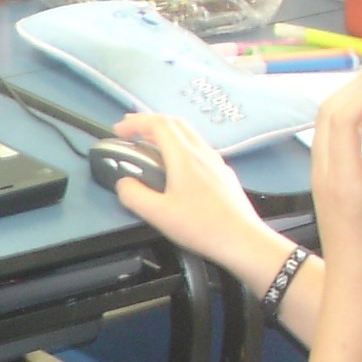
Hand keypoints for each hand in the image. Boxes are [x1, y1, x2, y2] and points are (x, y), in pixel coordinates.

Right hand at [107, 111, 270, 278]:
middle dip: (149, 122)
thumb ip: (133, 196)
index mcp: (184, 157)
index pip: (158, 124)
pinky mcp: (223, 174)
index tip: (118, 131)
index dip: (135, 122)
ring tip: (149, 146)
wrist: (242, 239)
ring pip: (188, 135)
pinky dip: (179, 147)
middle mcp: (202, 153)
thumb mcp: (158, 214)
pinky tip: (174, 166)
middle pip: (175, 123)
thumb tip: (123, 184)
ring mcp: (216, 161)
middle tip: (131, 132)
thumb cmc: (201, 226)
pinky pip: (198, 149)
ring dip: (165, 133)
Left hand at [309, 66, 361, 292]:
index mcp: (343, 175)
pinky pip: (331, 136)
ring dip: (360, 103)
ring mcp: (320, 174)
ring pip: (328, 120)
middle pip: (330, 109)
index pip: (343, 116)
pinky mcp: (325, 178)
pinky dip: (354, 122)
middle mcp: (324, 170)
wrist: (356, 284)